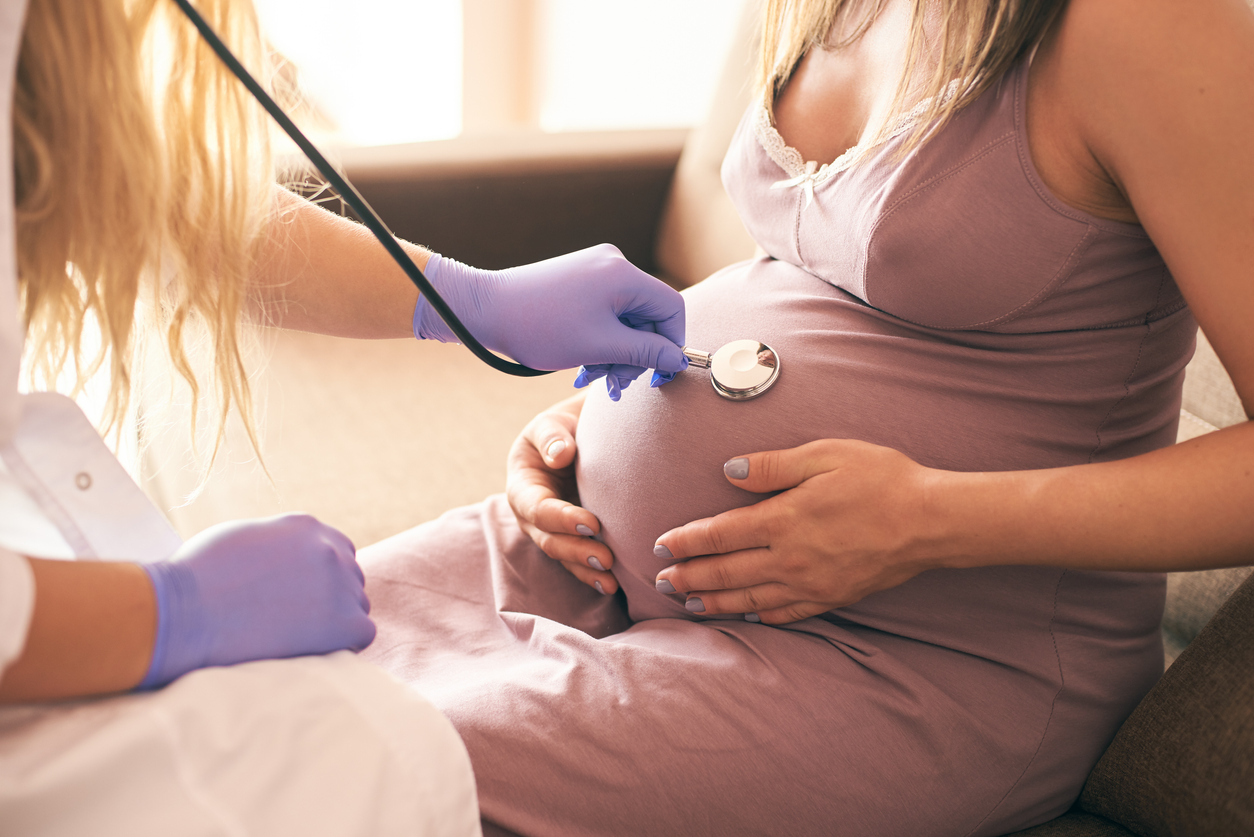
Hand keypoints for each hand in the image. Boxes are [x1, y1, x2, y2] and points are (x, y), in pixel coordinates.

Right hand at [139, 514, 373, 687]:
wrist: (185, 612)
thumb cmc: (195, 578)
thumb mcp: (241, 538)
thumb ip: (275, 544)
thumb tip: (282, 560)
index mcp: (305, 526)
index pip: (336, 549)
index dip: (320, 576)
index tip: (302, 596)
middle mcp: (329, 549)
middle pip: (350, 577)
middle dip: (330, 598)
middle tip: (297, 623)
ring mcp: (340, 583)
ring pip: (356, 606)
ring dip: (335, 622)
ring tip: (296, 639)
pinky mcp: (344, 621)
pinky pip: (363, 633)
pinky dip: (345, 645)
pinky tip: (315, 652)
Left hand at [413, 244, 686, 398]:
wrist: (484, 309)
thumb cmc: (540, 328)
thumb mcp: (600, 346)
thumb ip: (645, 352)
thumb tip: (678, 359)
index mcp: (623, 274)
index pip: (672, 307)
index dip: (671, 344)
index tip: (658, 375)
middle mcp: (613, 264)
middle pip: (648, 315)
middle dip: (636, 355)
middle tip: (614, 385)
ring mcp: (595, 270)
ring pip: (626, 319)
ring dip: (616, 353)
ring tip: (593, 378)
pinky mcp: (579, 281)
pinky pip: (606, 314)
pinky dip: (601, 341)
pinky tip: (584, 364)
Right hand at [505, 394, 617, 594]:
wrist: (575, 439)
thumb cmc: (561, 430)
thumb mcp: (551, 424)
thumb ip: (552, 436)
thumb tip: (559, 454)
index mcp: (522, 488)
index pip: (537, 509)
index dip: (561, 519)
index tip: (592, 522)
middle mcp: (531, 517)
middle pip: (549, 540)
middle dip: (576, 551)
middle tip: (606, 557)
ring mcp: (549, 532)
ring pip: (563, 557)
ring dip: (585, 569)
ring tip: (611, 580)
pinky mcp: (569, 540)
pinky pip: (576, 563)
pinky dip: (592, 575)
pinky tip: (612, 585)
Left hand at [652, 440, 941, 623]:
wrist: (932, 521)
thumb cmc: (881, 479)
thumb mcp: (825, 455)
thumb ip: (771, 466)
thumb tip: (728, 471)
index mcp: (784, 520)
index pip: (720, 534)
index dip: (687, 541)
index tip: (661, 545)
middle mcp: (791, 558)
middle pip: (727, 573)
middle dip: (690, 577)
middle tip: (661, 582)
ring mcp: (811, 583)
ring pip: (750, 599)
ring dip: (715, 602)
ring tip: (688, 604)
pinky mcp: (833, 597)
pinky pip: (787, 613)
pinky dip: (761, 617)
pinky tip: (748, 617)